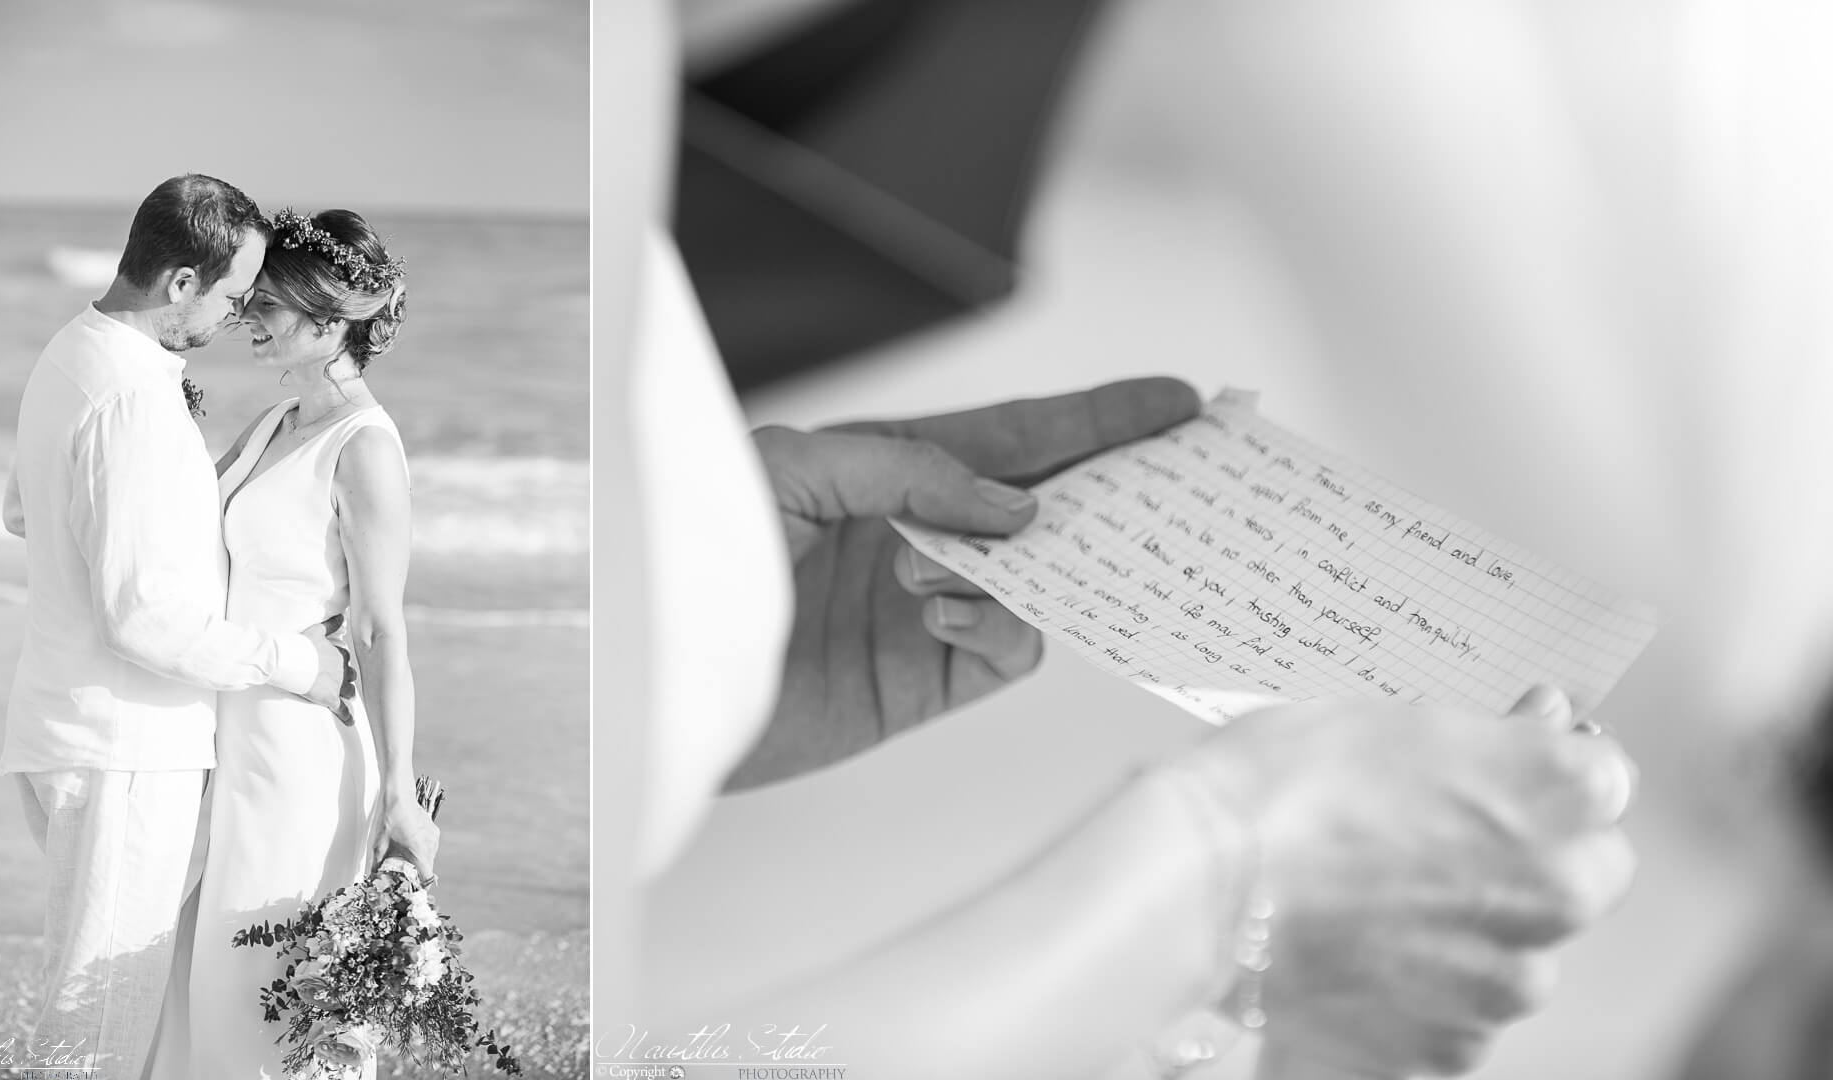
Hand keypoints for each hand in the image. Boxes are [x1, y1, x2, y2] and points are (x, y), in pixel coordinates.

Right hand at [299, 614, 355, 719]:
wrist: (288, 660)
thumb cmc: (300, 645)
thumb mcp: (317, 630)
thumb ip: (330, 624)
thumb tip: (341, 615)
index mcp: (340, 655)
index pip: (346, 660)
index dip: (342, 664)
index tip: (337, 666)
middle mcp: (342, 670)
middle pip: (350, 676)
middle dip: (347, 679)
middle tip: (343, 683)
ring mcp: (337, 685)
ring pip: (349, 691)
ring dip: (349, 694)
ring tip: (348, 698)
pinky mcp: (329, 698)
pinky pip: (342, 709)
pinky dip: (347, 716)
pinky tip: (350, 722)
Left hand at [374, 792, 440, 882]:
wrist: (399, 796)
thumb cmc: (390, 820)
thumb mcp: (379, 845)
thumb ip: (377, 865)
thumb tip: (373, 878)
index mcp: (420, 851)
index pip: (428, 878)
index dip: (420, 887)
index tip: (412, 889)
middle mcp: (431, 846)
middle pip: (428, 868)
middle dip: (416, 874)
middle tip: (402, 875)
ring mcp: (434, 837)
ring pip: (429, 857)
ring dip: (419, 861)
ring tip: (404, 857)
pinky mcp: (434, 830)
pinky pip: (430, 846)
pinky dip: (421, 850)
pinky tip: (409, 844)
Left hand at [728, 378, 1203, 788]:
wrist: (649, 678)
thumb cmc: (696, 553)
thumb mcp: (793, 470)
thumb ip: (911, 472)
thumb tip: (1016, 509)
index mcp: (887, 468)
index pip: (1013, 437)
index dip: (1095, 420)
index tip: (1175, 404)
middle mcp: (919, 534)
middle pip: (1044, 504)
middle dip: (1112, 487)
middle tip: (1183, 475)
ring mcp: (927, 607)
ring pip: (1037, 579)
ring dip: (1031, 560)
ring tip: (988, 548)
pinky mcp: (922, 681)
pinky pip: (1005, 648)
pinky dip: (997, 624)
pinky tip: (938, 609)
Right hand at [1173, 688, 1636, 1078]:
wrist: (1200, 889)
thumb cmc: (1279, 788)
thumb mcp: (1391, 718)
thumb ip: (1486, 739)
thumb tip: (1538, 730)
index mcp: (1561, 789)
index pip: (1604, 776)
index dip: (1541, 773)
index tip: (1503, 774)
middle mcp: (1561, 888)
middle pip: (1584, 873)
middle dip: (1528, 859)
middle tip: (1434, 841)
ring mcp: (1511, 977)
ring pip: (1521, 951)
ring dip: (1471, 930)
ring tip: (1372, 903)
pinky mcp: (1455, 1045)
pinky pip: (1462, 1014)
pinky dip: (1423, 991)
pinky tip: (1358, 954)